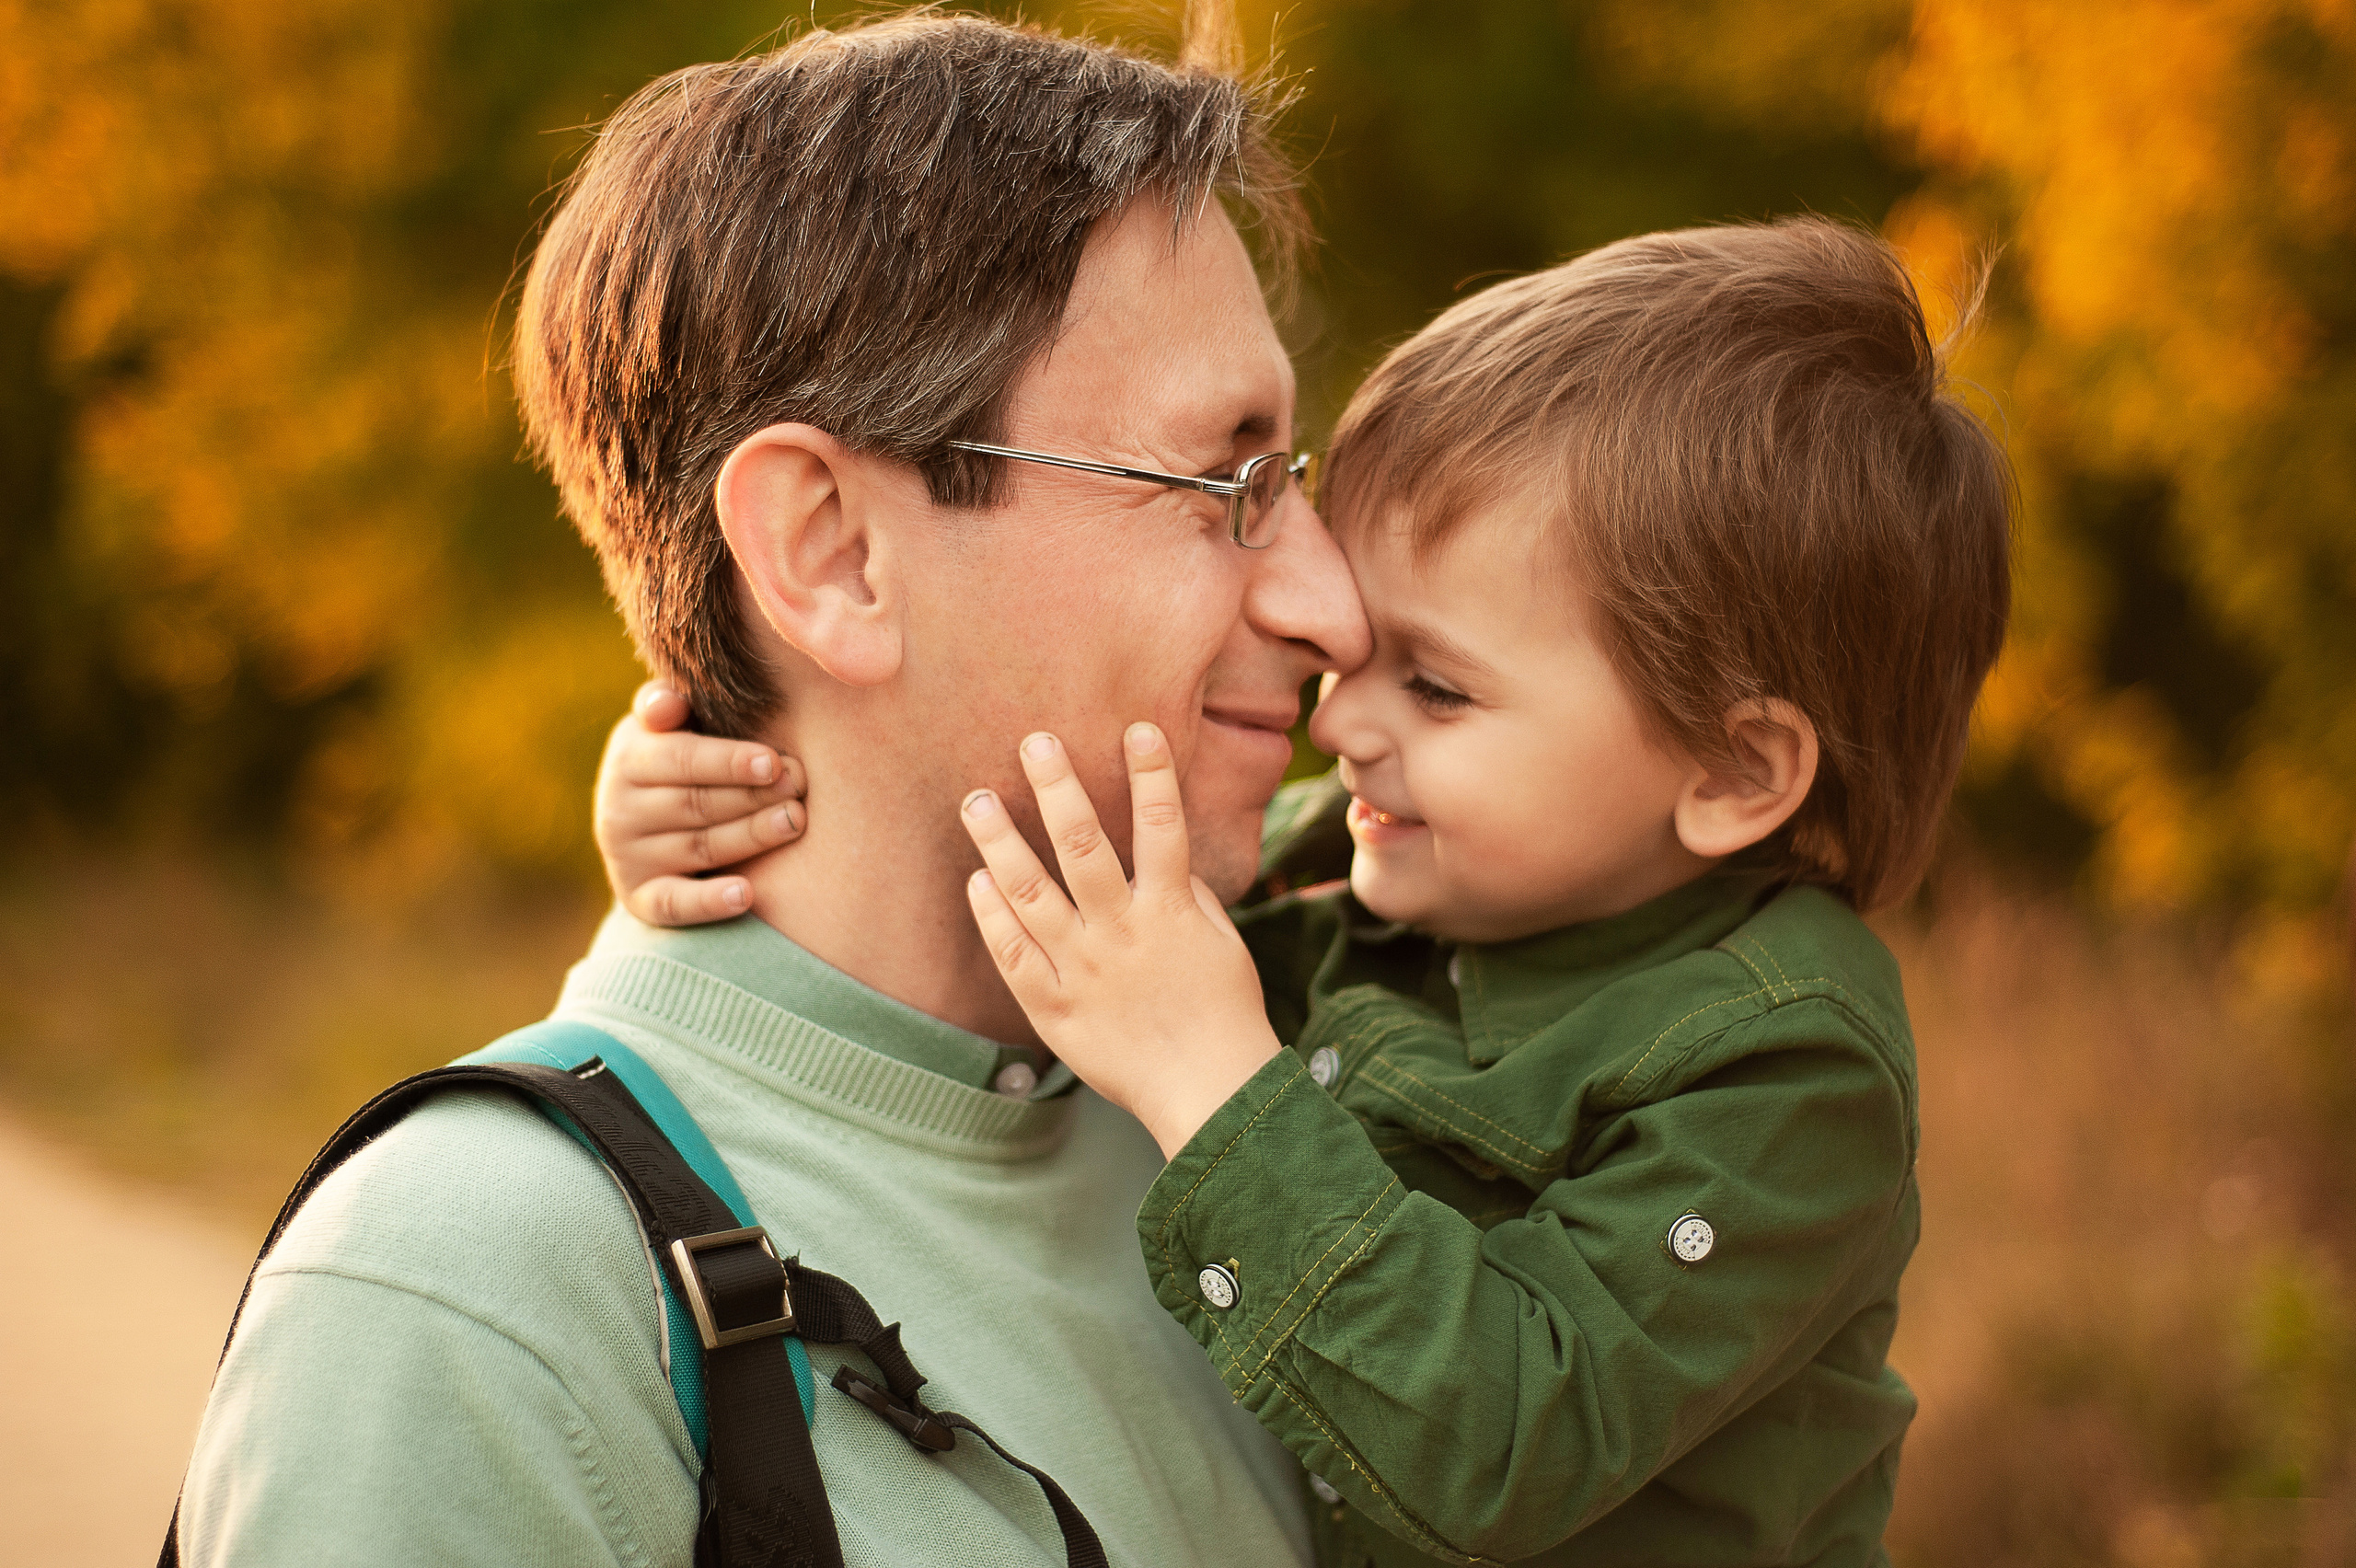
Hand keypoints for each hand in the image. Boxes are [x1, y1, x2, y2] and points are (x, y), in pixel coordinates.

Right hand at [594, 681, 807, 925]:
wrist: (645, 825)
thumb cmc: (678, 759)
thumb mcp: (666, 725)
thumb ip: (667, 705)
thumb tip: (668, 704)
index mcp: (629, 757)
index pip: (681, 759)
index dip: (728, 761)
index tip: (773, 762)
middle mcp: (618, 810)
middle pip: (696, 804)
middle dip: (752, 796)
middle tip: (799, 788)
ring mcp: (627, 858)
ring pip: (699, 848)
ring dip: (750, 836)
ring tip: (794, 822)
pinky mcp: (639, 900)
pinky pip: (674, 904)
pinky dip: (709, 902)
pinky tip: (746, 894)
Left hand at [961, 722, 1280, 1159]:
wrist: (1208, 1094)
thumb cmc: (1225, 1016)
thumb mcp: (1221, 946)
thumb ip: (1189, 897)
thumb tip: (1163, 857)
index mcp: (1170, 913)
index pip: (1162, 826)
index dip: (1152, 773)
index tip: (1139, 727)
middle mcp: (1121, 933)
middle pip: (1083, 845)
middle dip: (1058, 787)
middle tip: (1034, 741)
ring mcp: (1082, 970)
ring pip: (1031, 893)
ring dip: (1001, 842)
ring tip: (976, 801)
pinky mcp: (1054, 1008)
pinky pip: (1012, 955)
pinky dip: (992, 916)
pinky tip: (977, 881)